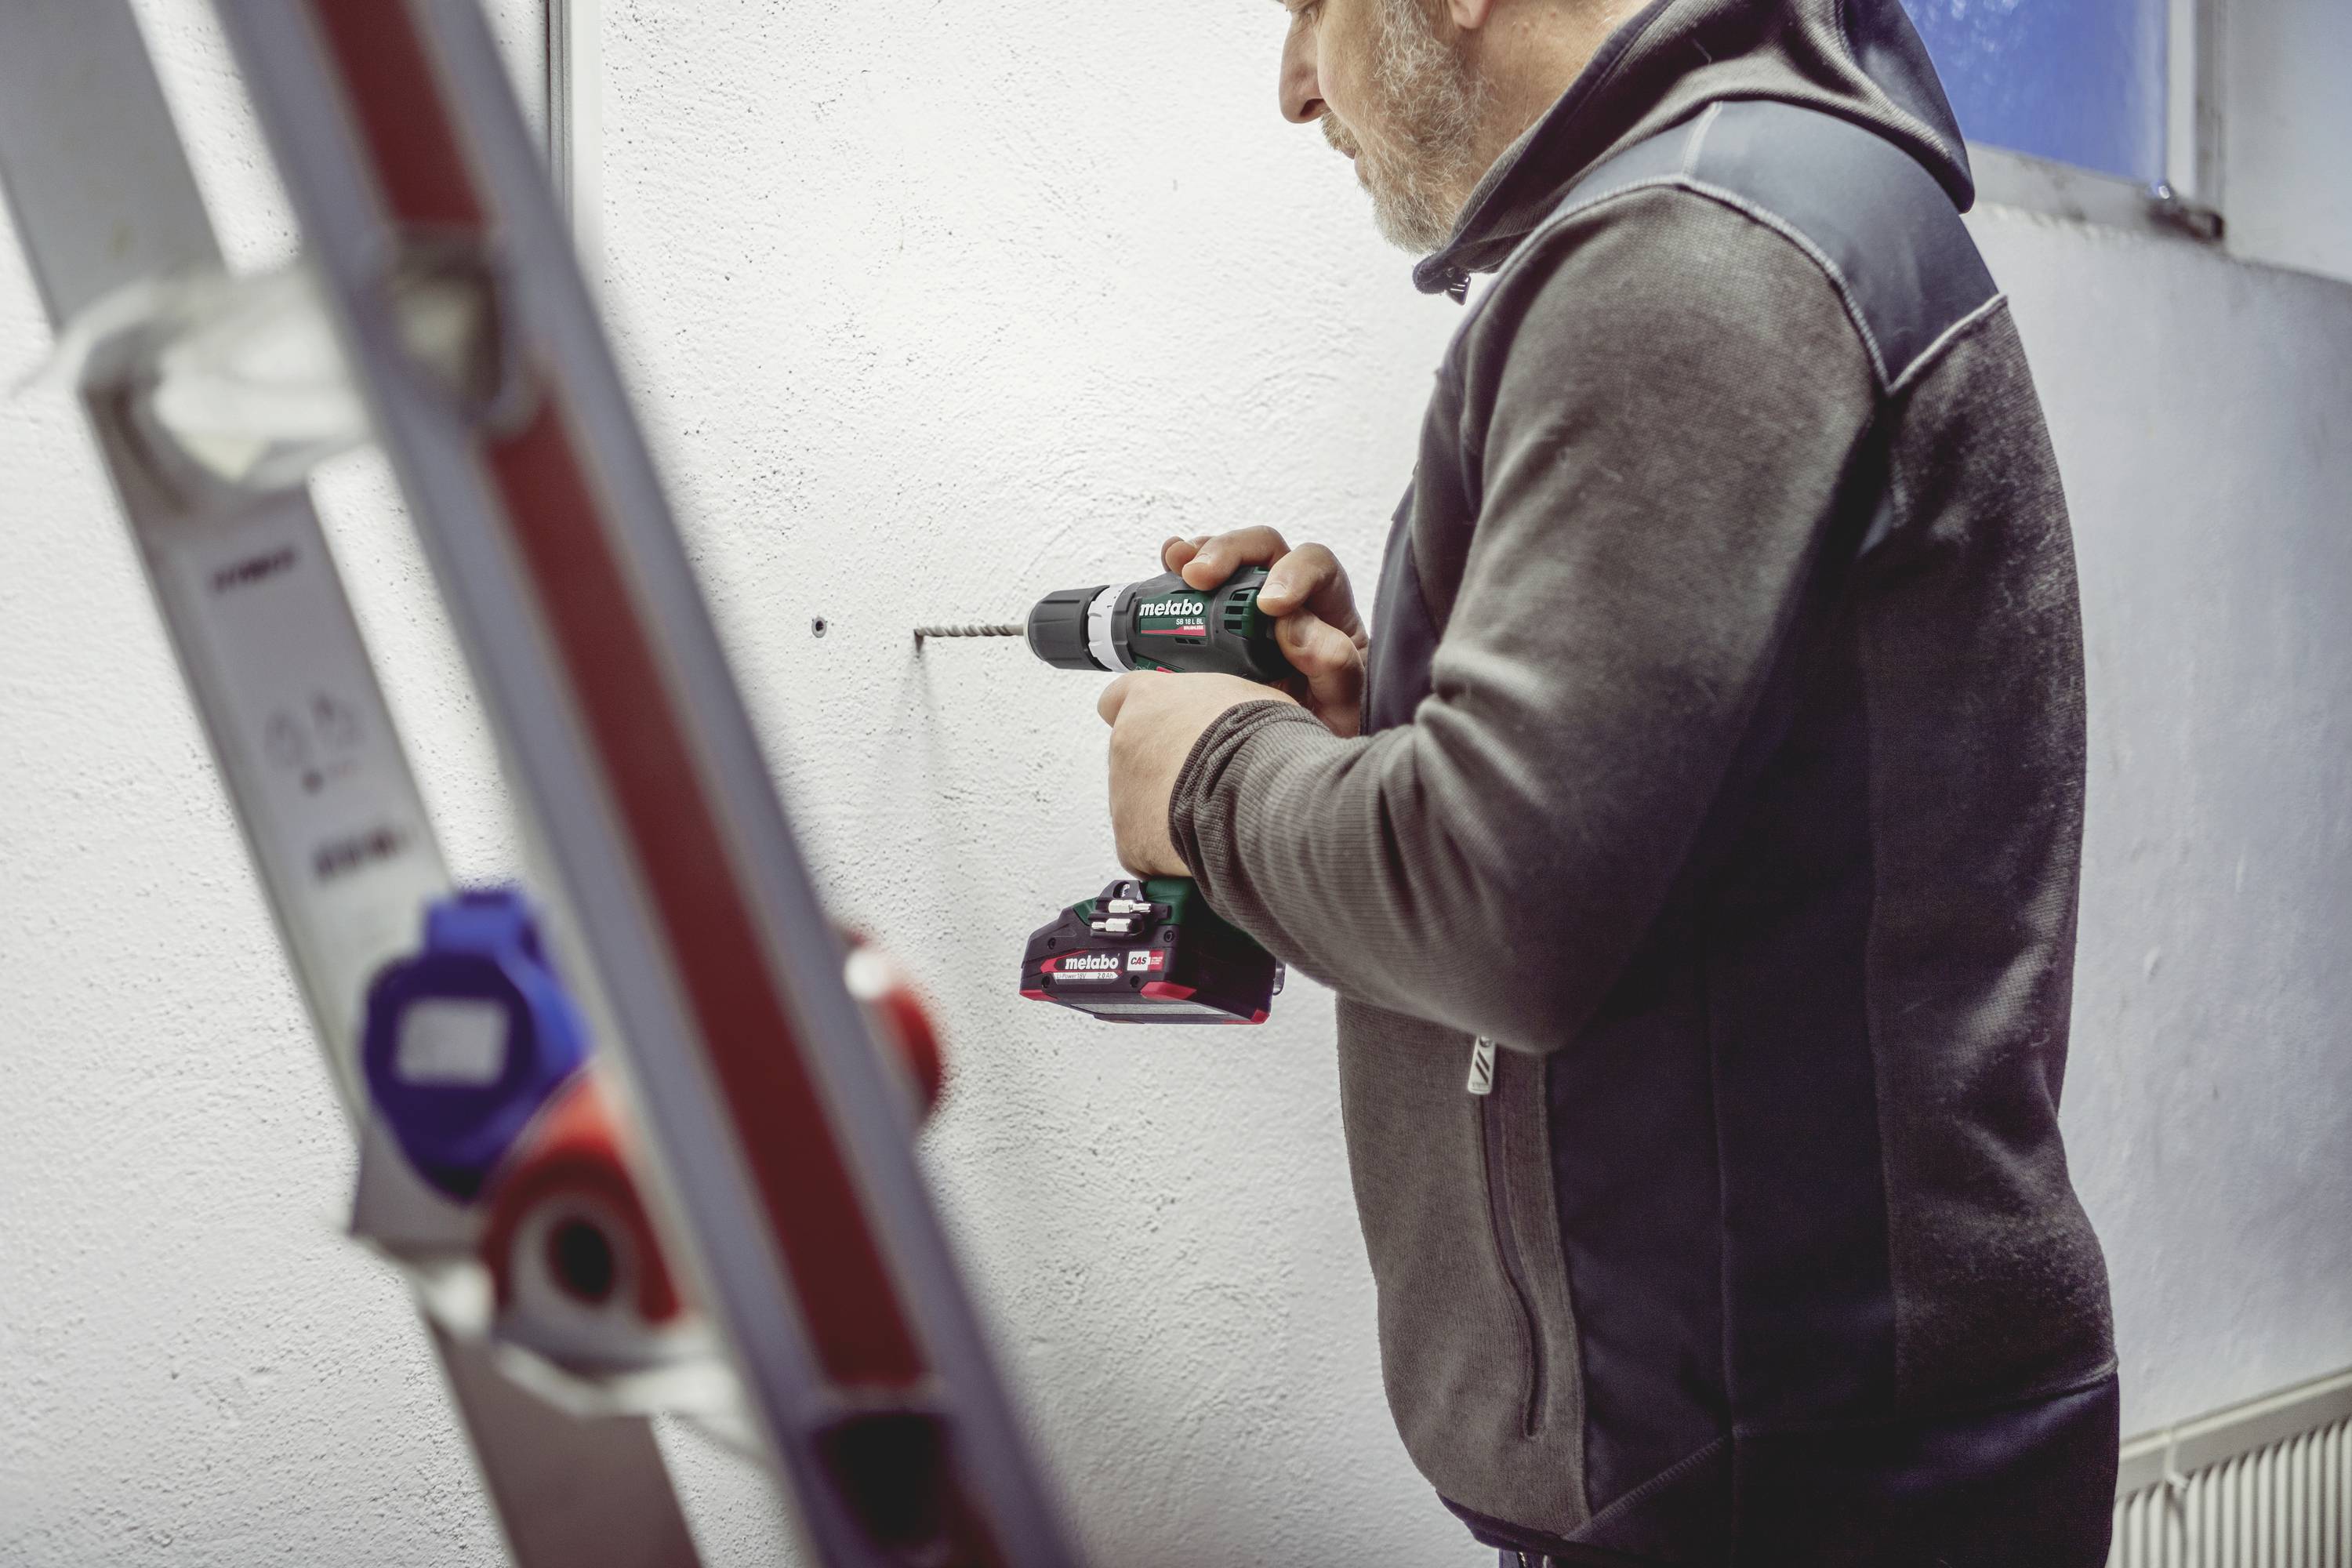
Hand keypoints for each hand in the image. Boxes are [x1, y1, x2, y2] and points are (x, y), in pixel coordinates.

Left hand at [1098, 671, 1297, 876]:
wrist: (1261, 792)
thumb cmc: (1261, 740)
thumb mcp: (1248, 700)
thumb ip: (1219, 707)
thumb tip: (1234, 722)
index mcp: (1149, 699)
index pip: (1117, 699)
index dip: (1140, 717)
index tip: (1157, 729)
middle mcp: (1125, 742)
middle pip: (1133, 758)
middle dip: (1164, 771)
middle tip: (1206, 780)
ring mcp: (1122, 794)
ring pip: (1140, 806)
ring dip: (1169, 811)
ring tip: (1216, 815)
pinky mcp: (1131, 842)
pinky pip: (1148, 848)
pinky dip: (1171, 851)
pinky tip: (1207, 843)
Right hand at [1163, 528, 1367, 737]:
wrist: (1289, 765)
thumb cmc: (1324, 734)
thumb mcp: (1342, 710)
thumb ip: (1334, 667)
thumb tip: (1293, 626)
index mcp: (1330, 615)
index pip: (1317, 567)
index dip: (1293, 573)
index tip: (1268, 605)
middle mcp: (1293, 602)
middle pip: (1264, 550)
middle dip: (1231, 553)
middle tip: (1200, 577)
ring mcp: (1251, 611)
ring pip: (1229, 559)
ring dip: (1202, 554)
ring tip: (1178, 565)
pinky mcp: (1215, 626)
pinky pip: (1199, 584)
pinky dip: (1181, 569)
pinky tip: (1169, 565)